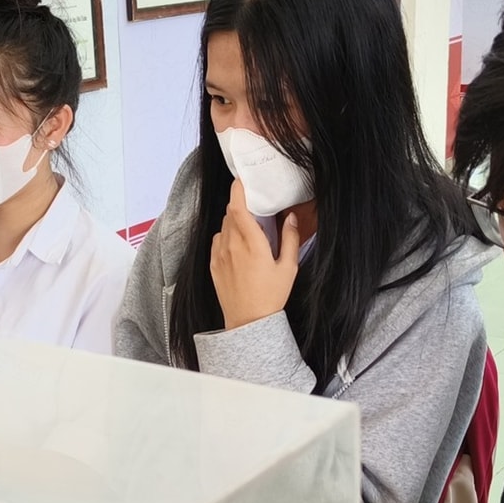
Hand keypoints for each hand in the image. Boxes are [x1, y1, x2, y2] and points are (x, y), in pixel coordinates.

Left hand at [210, 179, 298, 329]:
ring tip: (248, 232)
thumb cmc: (271, 296)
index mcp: (251, 243)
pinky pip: (217, 241)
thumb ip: (290, 239)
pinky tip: (238, 247)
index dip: (238, 190)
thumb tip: (290, 217)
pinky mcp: (213, 264)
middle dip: (240, 207)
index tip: (241, 181)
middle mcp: (232, 245)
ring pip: (223, 227)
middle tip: (254, 209)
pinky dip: (226, 237)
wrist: (248, 322)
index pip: (238, 207)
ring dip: (234, 223)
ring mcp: (219, 255)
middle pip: (230, 214)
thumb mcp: (288, 268)